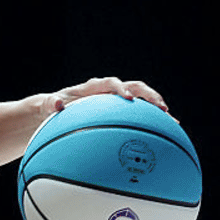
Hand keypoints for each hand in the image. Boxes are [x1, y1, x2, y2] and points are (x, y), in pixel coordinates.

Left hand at [41, 77, 168, 118]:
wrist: (55, 109)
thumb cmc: (52, 106)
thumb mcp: (47, 104)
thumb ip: (51, 103)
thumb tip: (58, 105)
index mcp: (94, 87)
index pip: (110, 83)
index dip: (120, 88)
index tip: (127, 98)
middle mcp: (109, 91)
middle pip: (135, 87)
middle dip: (149, 96)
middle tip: (161, 108)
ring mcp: (118, 101)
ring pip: (142, 100)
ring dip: (156, 109)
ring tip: (171, 121)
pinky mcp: (121, 111)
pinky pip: (139, 115)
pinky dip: (151, 123)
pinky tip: (164, 136)